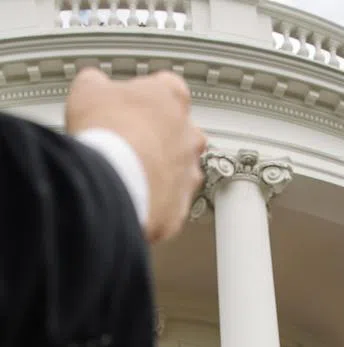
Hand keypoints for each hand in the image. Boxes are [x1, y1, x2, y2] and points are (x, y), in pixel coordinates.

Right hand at [65, 68, 205, 241]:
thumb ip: (98, 83)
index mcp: (171, 98)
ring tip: (130, 169)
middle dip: (159, 134)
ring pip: (181, 168)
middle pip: (181, 130)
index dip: (147, 95)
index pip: (169, 87)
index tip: (133, 102)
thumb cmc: (107, 131)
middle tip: (131, 138)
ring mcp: (190, 171)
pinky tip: (134, 192)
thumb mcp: (89, 90)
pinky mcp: (183, 204)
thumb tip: (96, 85)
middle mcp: (190, 135)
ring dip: (160, 168)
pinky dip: (156, 197)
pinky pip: (172, 199)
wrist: (115, 181)